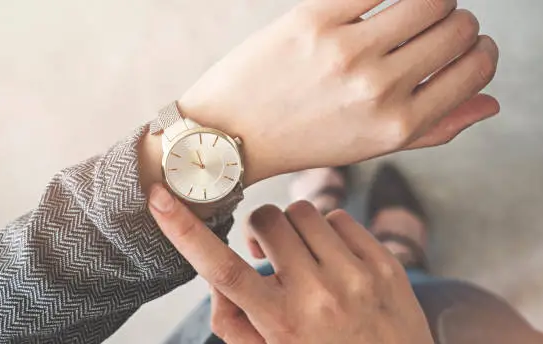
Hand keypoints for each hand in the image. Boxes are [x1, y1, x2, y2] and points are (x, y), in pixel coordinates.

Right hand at [148, 184, 433, 343]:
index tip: (159, 197)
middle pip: (267, 221)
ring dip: (295, 229)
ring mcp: (355, 276)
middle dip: (261, 230)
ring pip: (303, 211)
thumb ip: (232, 321)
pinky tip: (335, 260)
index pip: (221, 269)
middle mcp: (317, 296)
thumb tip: (217, 277)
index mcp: (280, 322)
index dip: (184, 231)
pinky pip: (340, 216)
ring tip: (305, 259)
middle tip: (270, 254)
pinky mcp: (384, 263)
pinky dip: (329, 231)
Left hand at [179, 0, 498, 185]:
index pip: (475, 68)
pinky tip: (377, 1)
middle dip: (455, 25)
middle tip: (431, 30)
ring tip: (407, 13)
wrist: (230, 135)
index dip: (479, 52)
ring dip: (429, 0)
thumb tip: (491, 102)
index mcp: (399, 125)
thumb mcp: (370, 148)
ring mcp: (346, 51)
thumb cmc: (303, 141)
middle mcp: (379, 89)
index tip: (466, 46)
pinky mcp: (312, 19)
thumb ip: (435, 128)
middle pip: (458, 27)